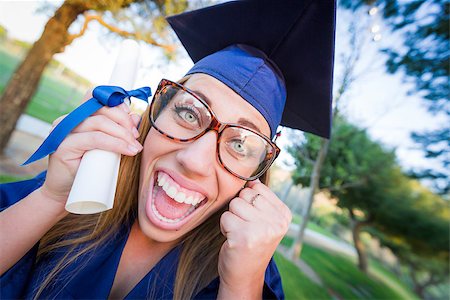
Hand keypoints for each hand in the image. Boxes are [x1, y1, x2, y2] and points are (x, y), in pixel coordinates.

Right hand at [41, 100, 142, 204]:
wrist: (66, 193)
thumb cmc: (89, 170)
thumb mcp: (108, 147)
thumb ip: (119, 131)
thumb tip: (136, 117)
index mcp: (78, 117)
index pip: (96, 99)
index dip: (117, 104)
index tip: (132, 119)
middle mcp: (69, 120)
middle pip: (101, 110)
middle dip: (124, 122)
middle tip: (136, 137)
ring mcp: (64, 132)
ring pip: (99, 123)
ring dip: (122, 134)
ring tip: (135, 147)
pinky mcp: (63, 146)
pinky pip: (94, 139)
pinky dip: (115, 144)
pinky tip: (128, 150)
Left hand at [218, 179, 291, 297]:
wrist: (245, 275)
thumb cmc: (252, 244)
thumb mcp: (265, 221)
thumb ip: (262, 200)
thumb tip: (253, 180)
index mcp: (284, 215)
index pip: (259, 188)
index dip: (249, 201)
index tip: (253, 219)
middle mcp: (277, 222)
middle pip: (245, 194)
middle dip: (239, 209)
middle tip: (244, 227)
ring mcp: (262, 229)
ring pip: (234, 204)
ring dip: (231, 218)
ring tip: (239, 233)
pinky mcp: (245, 236)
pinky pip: (225, 217)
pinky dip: (224, 228)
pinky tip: (233, 239)